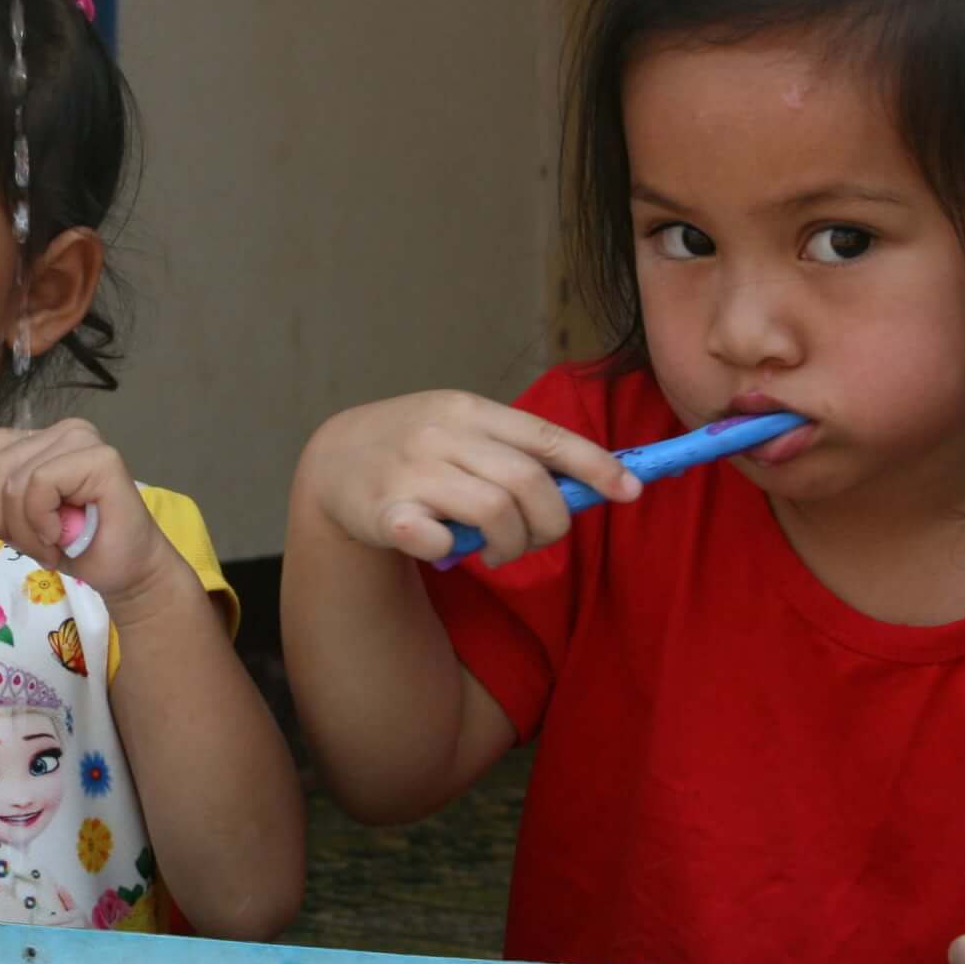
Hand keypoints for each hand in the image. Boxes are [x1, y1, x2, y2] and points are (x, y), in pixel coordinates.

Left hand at [0, 420, 183, 606]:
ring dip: (24, 529)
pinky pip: (40, 483)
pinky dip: (41, 521)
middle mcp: (63, 431)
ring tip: (50, 545)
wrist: (125, 572)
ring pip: (14, 480)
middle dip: (1, 520)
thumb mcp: (18, 517)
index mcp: (42, 440)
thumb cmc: (75, 546)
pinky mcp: (101, 458)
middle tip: (33, 544)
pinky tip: (63, 536)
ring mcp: (84, 441)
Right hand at [294, 391, 639, 568]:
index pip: (547, 437)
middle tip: (540, 540)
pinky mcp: (382, 510)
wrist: (333, 459)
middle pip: (528, 482)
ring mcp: (411, 471)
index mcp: (471, 410)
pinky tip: (447, 548)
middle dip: (551, 522)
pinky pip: (438, 541)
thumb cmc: (418, 449)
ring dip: (512, 545)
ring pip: (495, 513)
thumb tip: (596, 480)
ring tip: (500, 553)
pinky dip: (453, 551)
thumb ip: (517, 452)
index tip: (631, 491)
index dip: (595, 465)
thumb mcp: (464, 431)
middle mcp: (442, 434)